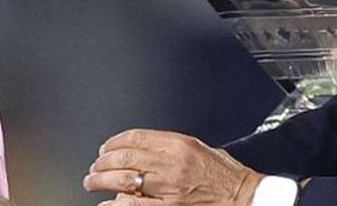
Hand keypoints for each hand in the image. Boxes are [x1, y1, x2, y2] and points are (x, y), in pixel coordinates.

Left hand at [84, 129, 262, 205]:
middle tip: (94, 167)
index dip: (114, 142)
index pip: (135, 137)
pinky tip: (106, 205)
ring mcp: (168, 188)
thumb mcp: (200, 148)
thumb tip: (143, 149)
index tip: (105, 148)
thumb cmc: (226, 175)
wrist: (244, 197)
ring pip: (123, 180)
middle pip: (124, 157)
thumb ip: (171, 147)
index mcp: (179, 144)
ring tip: (91, 182)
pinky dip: (115, 205)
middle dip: (102, 162)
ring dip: (101, 181)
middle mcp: (171, 163)